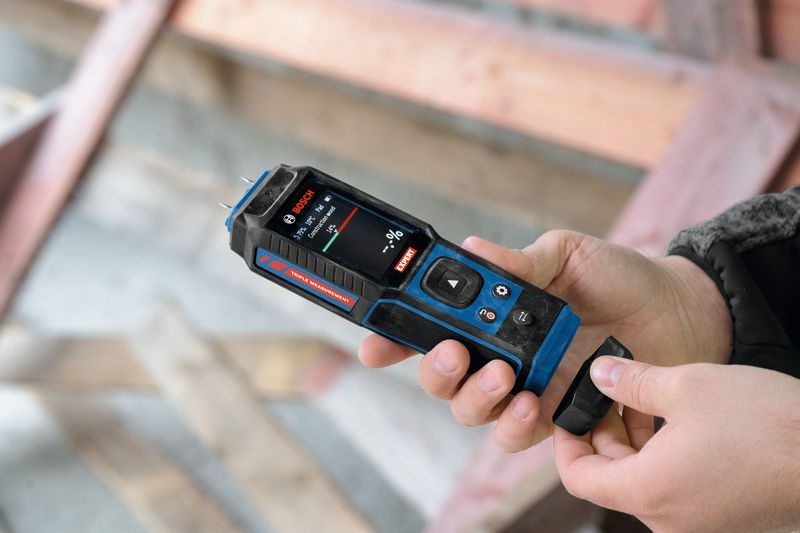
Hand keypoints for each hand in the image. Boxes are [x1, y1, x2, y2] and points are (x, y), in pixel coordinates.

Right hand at [358, 231, 732, 451]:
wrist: (680, 313)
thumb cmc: (620, 278)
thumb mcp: (568, 256)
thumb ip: (523, 261)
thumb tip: (473, 250)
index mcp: (494, 314)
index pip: (432, 328)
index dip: (395, 338)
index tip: (375, 342)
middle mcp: (500, 354)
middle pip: (441, 378)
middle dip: (436, 371)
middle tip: (457, 352)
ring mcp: (526, 388)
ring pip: (472, 413)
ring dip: (475, 400)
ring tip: (504, 377)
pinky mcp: (557, 417)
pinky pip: (519, 436)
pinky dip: (517, 425)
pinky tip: (537, 403)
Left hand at [554, 357, 799, 532]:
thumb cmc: (767, 424)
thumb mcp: (689, 386)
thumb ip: (632, 381)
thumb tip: (598, 372)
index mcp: (648, 492)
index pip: (577, 477)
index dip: (565, 441)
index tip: (569, 411)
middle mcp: (667, 519)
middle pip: (609, 479)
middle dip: (601, 434)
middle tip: (606, 393)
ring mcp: (697, 523)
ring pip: (642, 482)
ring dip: (634, 442)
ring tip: (642, 398)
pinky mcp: (722, 518)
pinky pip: (674, 488)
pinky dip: (662, 457)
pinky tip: (676, 421)